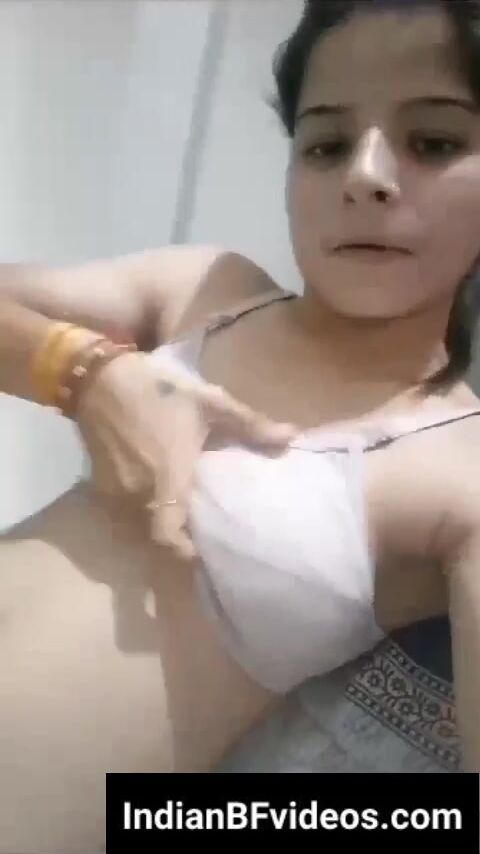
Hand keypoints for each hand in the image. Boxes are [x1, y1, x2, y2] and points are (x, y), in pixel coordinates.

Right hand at [75, 349, 295, 559]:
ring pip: (137, 529)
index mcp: (167, 480)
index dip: (185, 554)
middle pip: (155, 538)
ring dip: (158, 528)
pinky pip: (123, 514)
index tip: (205, 555)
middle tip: (202, 537)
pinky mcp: (101, 486)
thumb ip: (251, 424)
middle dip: (177, 542)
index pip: (168, 538)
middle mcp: (138, 494)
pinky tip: (156, 501)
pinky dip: (140, 515)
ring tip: (181, 522)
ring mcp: (116, 493)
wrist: (100, 379)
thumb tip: (292, 437)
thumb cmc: (159, 392)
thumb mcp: (210, 402)